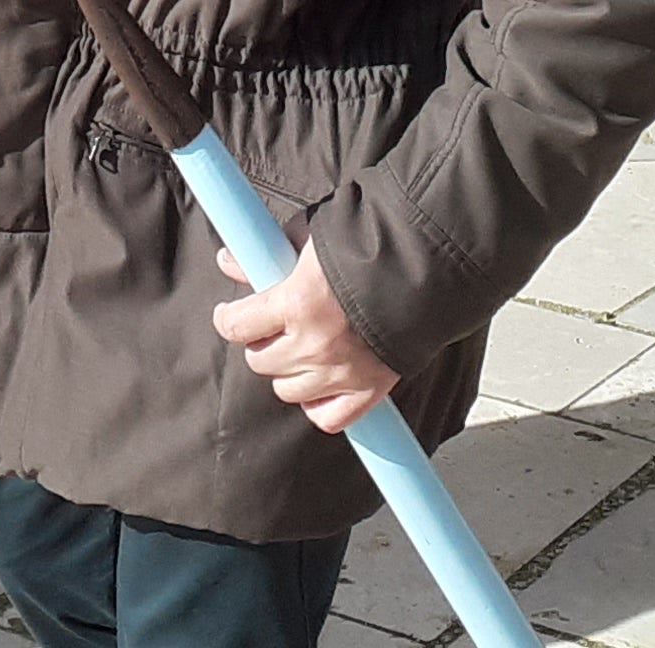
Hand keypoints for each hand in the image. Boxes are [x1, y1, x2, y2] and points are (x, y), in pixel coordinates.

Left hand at [210, 239, 397, 432]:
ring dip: (288, 371)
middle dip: (261, 341)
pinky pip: (328, 419)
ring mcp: (341, 372)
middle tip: (274, 325)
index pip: (237, 327)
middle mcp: (315, 344)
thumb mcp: (311, 236)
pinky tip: (319, 383)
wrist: (426, 262)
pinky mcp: (369, 390)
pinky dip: (318, 405)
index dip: (229, 319)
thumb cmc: (368, 243)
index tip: (231, 314)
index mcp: (297, 302)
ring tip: (300, 348)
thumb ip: (269, 251)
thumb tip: (230, 261)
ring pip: (287, 391)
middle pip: (261, 360)